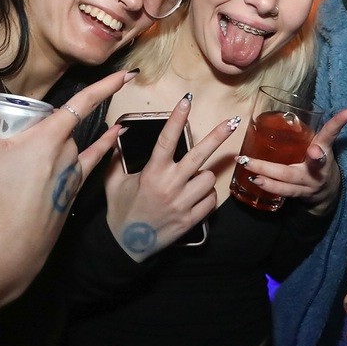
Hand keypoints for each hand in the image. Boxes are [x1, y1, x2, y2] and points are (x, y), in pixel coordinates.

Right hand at [0, 69, 133, 304]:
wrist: (11, 250)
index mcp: (50, 137)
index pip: (83, 102)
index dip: (105, 84)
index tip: (126, 73)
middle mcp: (69, 153)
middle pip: (65, 126)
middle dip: (47, 124)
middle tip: (14, 138)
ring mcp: (73, 175)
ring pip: (72, 147)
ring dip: (61, 142)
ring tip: (32, 152)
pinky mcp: (72, 195)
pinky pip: (90, 164)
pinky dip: (103, 148)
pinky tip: (113, 141)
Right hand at [104, 95, 239, 261]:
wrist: (126, 245)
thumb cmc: (120, 209)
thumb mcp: (114, 181)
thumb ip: (117, 156)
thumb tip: (119, 132)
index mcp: (152, 173)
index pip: (167, 140)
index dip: (177, 118)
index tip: (187, 101)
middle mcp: (170, 185)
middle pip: (200, 155)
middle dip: (217, 136)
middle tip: (233, 122)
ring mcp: (183, 203)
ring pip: (208, 178)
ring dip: (203, 176)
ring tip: (191, 181)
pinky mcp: (191, 220)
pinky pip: (211, 200)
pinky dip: (206, 196)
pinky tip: (195, 197)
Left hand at [236, 108, 346, 214]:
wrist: (329, 190)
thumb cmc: (319, 160)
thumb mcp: (320, 145)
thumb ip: (307, 133)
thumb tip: (284, 112)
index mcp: (325, 150)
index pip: (331, 134)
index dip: (339, 122)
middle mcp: (318, 169)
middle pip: (297, 168)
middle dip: (275, 167)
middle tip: (254, 159)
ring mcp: (309, 184)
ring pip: (287, 183)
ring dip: (267, 177)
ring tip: (250, 170)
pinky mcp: (301, 194)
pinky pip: (284, 192)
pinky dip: (270, 186)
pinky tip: (255, 181)